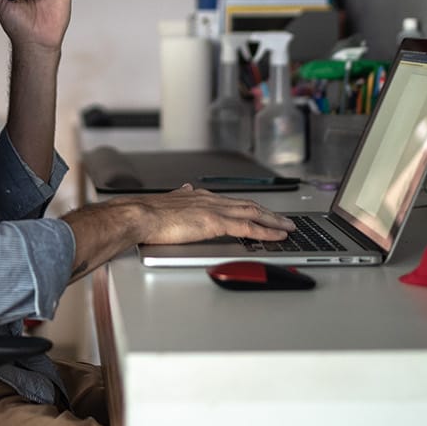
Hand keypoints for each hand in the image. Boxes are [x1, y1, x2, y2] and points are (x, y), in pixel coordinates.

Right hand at [120, 185, 294, 244]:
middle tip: (284, 220)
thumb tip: (185, 190)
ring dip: (273, 220)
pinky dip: (265, 230)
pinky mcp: (215, 222)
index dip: (250, 207)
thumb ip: (180, 197)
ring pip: (253, 213)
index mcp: (199, 197)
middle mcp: (211, 200)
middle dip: (269, 212)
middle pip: (248, 204)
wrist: (139, 216)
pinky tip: (276, 235)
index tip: (261, 211)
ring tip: (287, 227)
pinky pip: (247, 227)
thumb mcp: (168, 201)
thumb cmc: (147, 215)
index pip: (232, 201)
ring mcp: (214, 210)